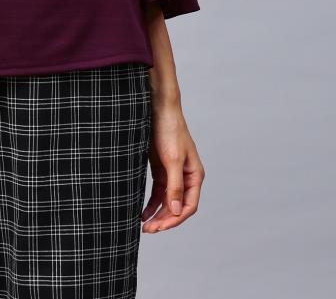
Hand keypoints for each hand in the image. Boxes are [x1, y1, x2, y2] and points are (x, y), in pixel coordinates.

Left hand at [142, 100, 204, 232]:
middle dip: (164, 219)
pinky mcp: (161, 168)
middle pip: (177, 206)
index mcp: (194, 175)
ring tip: (145, 226)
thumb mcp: (172, 159)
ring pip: (166, 201)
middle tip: (149, 230)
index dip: (175, 219)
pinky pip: (158, 191)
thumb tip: (176, 211)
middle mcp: (185, 177)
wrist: (158, 107)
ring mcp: (173, 173)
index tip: (160, 227)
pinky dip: (151, 203)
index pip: (188, 205)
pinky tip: (143, 212)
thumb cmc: (170, 130)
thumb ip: (175, 185)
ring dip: (157, 214)